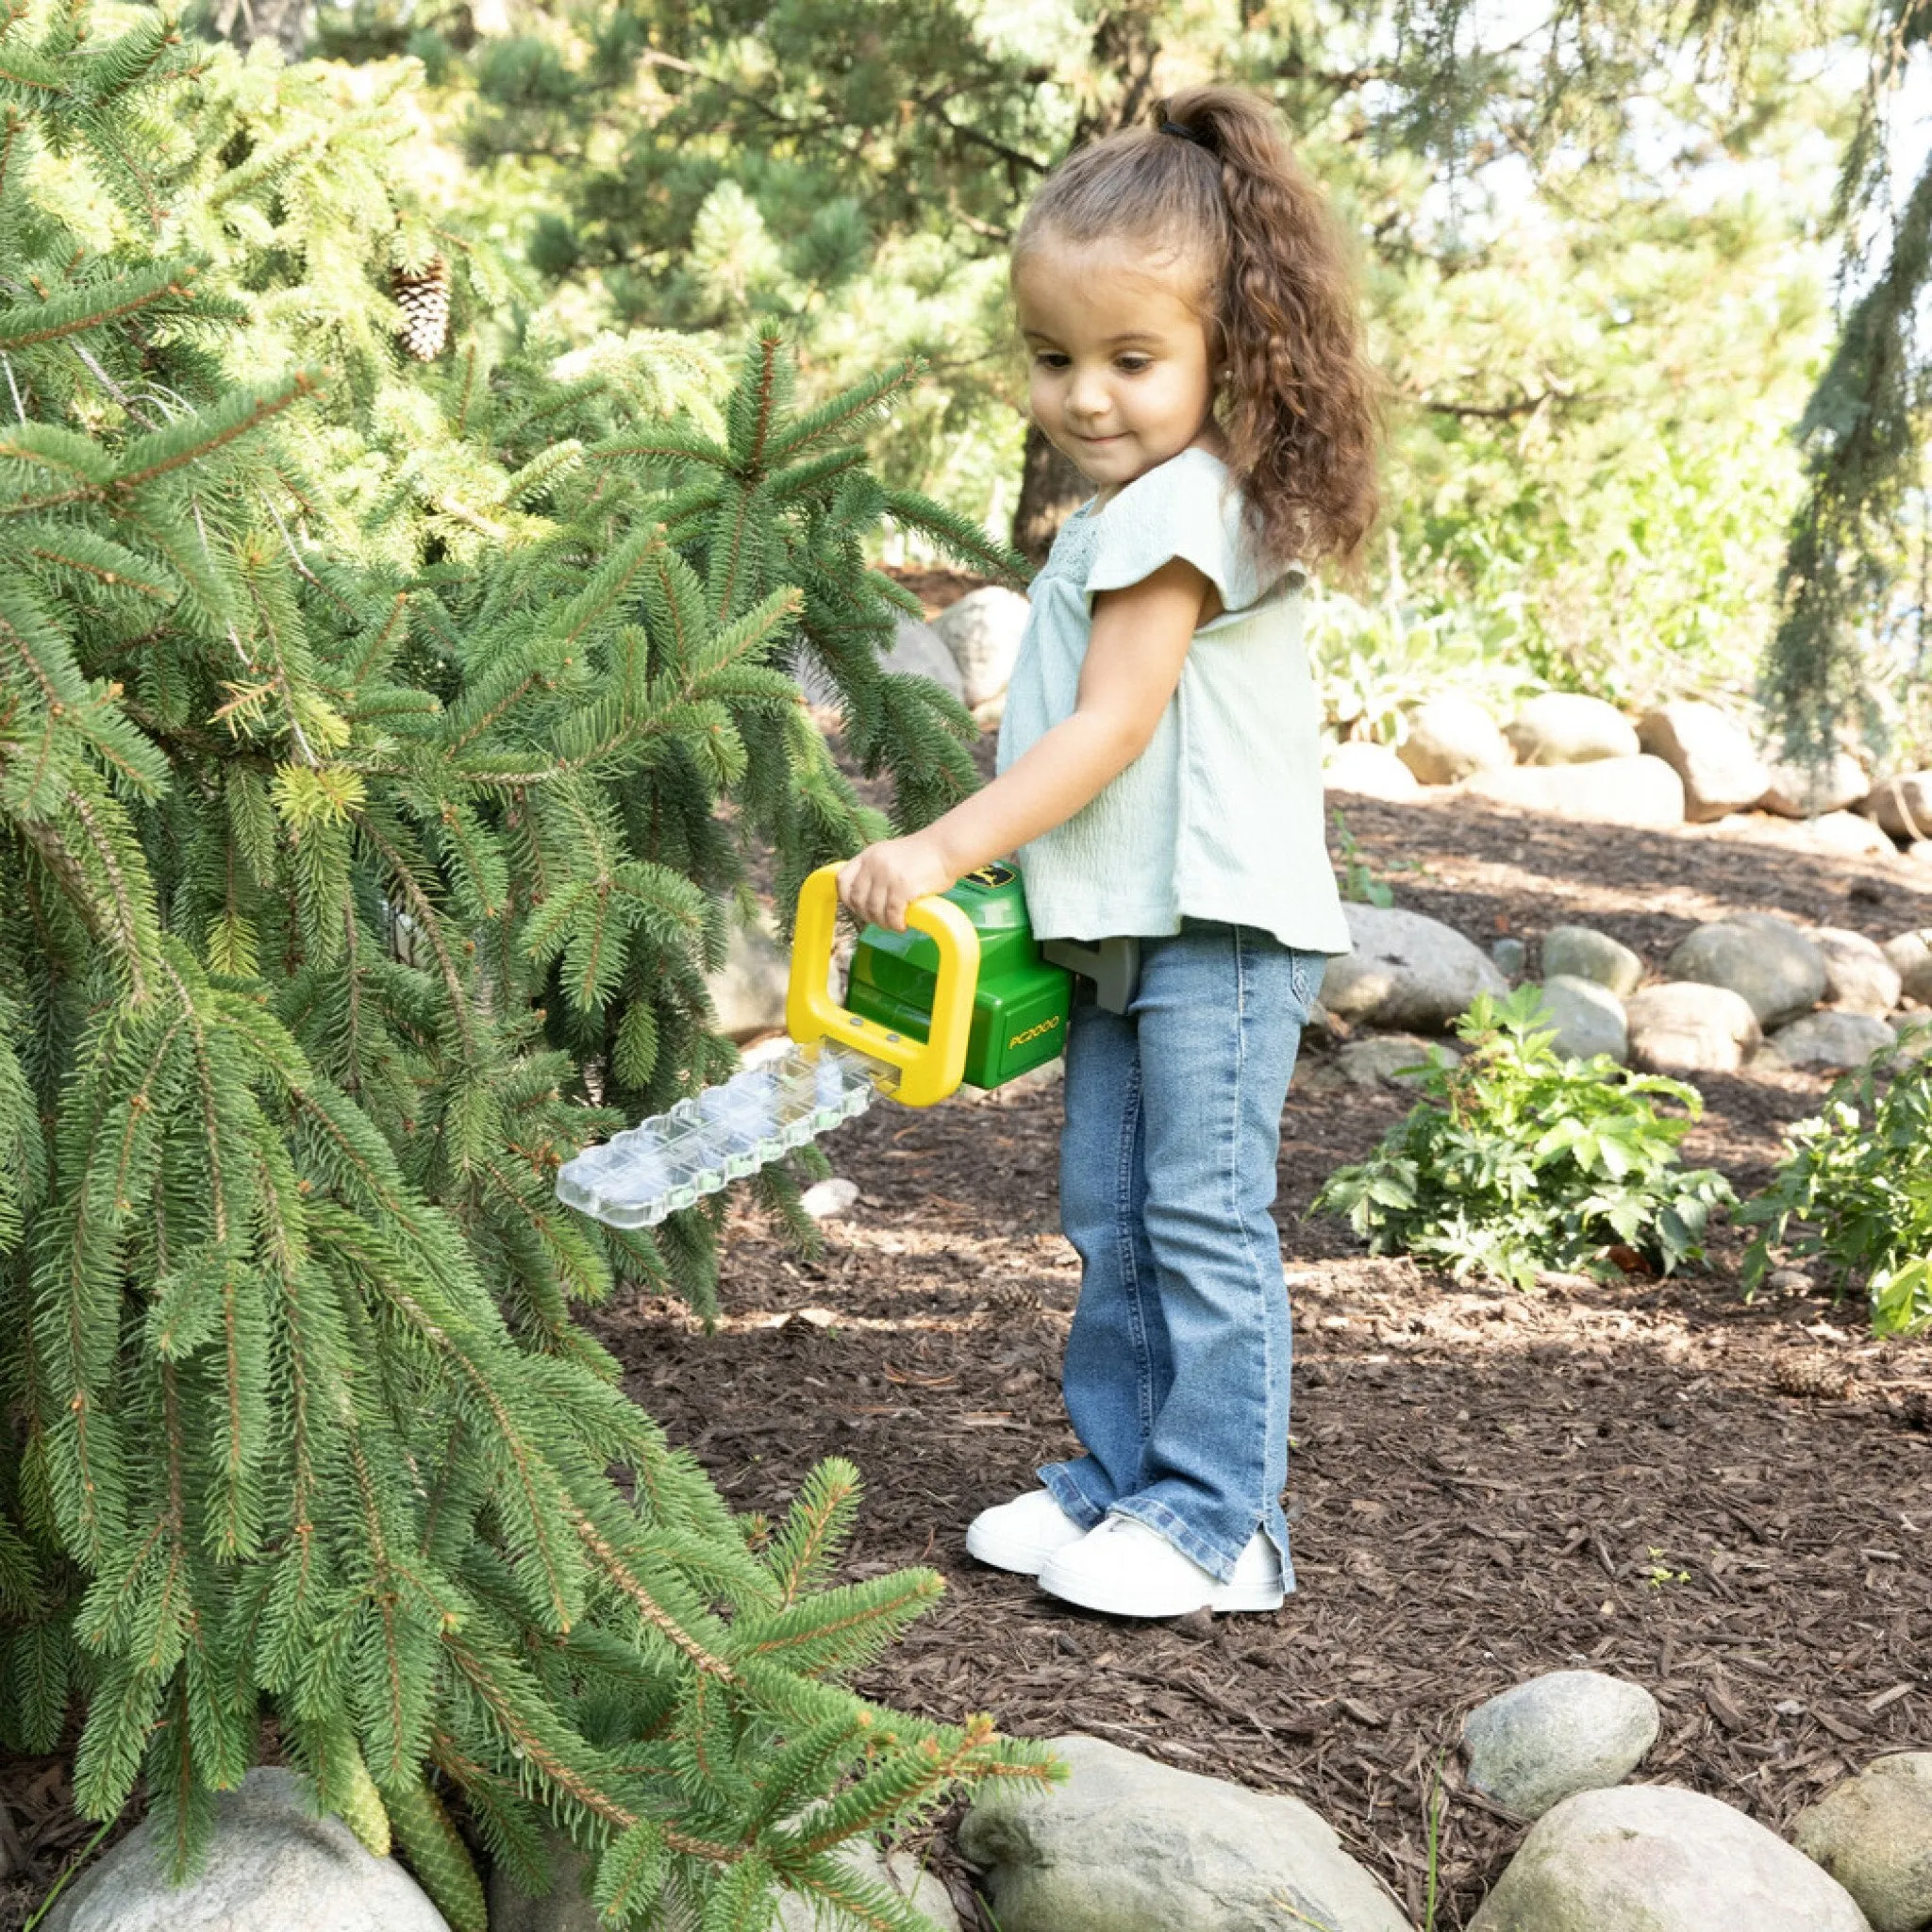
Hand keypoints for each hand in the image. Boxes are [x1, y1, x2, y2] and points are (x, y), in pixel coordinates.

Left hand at [837, 833, 956, 932]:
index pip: (843, 880)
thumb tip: (865, 900)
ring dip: (883, 922)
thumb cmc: (923, 856)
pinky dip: (896, 924)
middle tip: (881, 920)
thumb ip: (875, 871)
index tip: (858, 908)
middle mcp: (874, 864)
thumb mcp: (890, 856)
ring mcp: (887, 875)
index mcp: (869, 855)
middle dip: (867, 915)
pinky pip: (892, 914)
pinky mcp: (902, 887)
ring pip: (874, 910)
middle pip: (858, 899)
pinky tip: (903, 925)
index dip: (847, 898)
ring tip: (893, 924)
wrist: (946, 849)